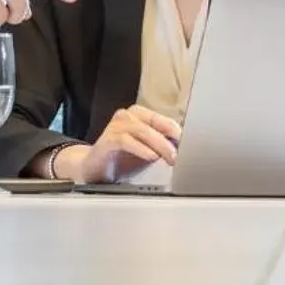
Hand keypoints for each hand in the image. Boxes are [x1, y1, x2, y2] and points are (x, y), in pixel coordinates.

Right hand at [56, 107, 180, 183]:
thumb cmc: (122, 159)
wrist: (94, 169)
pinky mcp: (106, 139)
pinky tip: (151, 156)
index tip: (190, 145)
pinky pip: (125, 140)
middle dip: (170, 140)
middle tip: (181, 155)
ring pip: (142, 130)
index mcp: (139, 115)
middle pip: (155, 123)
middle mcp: (127, 116)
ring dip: (159, 144)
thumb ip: (163, 147)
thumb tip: (185, 148)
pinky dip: (140, 148)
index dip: (178, 132)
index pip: (164, 120)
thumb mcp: (148, 152)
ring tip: (170, 157)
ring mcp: (115, 126)